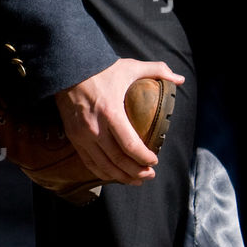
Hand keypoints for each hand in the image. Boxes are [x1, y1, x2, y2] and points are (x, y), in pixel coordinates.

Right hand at [55, 57, 185, 185]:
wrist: (67, 68)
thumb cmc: (100, 68)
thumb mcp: (130, 67)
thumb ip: (157, 70)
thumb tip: (180, 79)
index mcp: (110, 112)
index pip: (130, 145)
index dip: (144, 157)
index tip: (155, 160)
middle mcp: (94, 128)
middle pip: (117, 160)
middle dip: (136, 172)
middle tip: (150, 175)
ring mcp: (82, 135)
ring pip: (103, 166)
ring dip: (121, 177)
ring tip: (136, 180)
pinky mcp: (73, 137)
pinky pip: (88, 162)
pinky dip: (102, 172)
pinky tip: (114, 175)